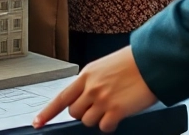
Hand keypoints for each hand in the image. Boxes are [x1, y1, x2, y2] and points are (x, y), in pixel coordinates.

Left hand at [33, 46, 156, 130]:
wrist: (151, 61)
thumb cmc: (132, 63)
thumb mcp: (104, 67)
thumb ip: (92, 81)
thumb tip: (85, 96)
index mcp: (86, 75)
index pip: (61, 97)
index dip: (47, 112)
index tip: (37, 122)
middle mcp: (91, 88)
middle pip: (74, 112)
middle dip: (83, 113)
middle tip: (97, 107)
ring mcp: (102, 99)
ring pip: (87, 121)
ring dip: (97, 119)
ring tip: (111, 109)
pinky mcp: (116, 110)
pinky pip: (104, 127)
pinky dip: (109, 125)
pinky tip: (117, 118)